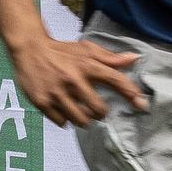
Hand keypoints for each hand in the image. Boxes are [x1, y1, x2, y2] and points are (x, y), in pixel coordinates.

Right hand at [11, 29, 147, 128]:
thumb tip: (135, 59)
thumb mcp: (86, 49)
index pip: (116, 81)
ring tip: (80, 111)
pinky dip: (65, 119)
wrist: (29, 48)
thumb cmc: (61, 51)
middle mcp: (73, 80)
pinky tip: (63, 109)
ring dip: (84, 119)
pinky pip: (62, 122)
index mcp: (87, 65)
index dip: (132, 94)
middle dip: (100, 113)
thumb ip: (111, 58)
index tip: (142, 105)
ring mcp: (57, 92)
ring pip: (80, 120)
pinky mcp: (42, 102)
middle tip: (96, 110)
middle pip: (99, 110)